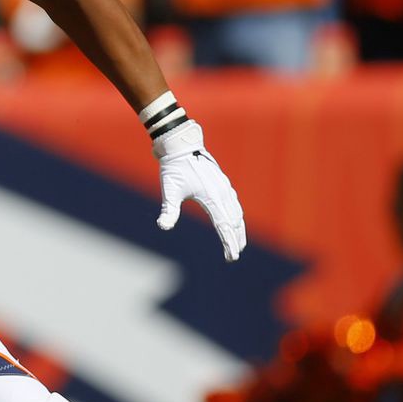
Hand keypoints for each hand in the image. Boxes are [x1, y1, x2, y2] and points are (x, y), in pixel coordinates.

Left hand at [153, 119, 246, 260]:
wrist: (181, 144)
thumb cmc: (174, 168)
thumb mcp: (169, 190)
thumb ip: (168, 210)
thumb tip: (163, 226)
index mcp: (211, 197)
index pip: (224, 226)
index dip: (228, 243)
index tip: (231, 257)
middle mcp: (222, 192)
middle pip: (234, 221)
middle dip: (236, 239)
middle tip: (234, 254)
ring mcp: (224, 186)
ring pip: (237, 211)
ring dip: (239, 228)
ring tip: (239, 242)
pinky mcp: (222, 181)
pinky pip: (234, 201)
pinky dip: (237, 214)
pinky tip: (235, 218)